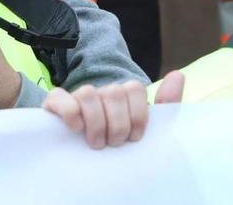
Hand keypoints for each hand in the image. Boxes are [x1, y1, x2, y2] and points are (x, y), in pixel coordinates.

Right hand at [41, 72, 183, 149]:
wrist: (79, 157)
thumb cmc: (115, 141)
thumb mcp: (141, 128)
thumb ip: (164, 104)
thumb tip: (178, 74)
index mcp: (123, 95)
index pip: (134, 89)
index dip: (137, 115)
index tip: (135, 137)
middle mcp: (101, 92)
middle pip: (114, 93)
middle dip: (117, 125)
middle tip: (114, 144)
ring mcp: (78, 96)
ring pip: (89, 93)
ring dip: (96, 123)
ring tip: (96, 143)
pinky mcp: (54, 103)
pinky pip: (60, 97)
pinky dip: (70, 112)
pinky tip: (76, 128)